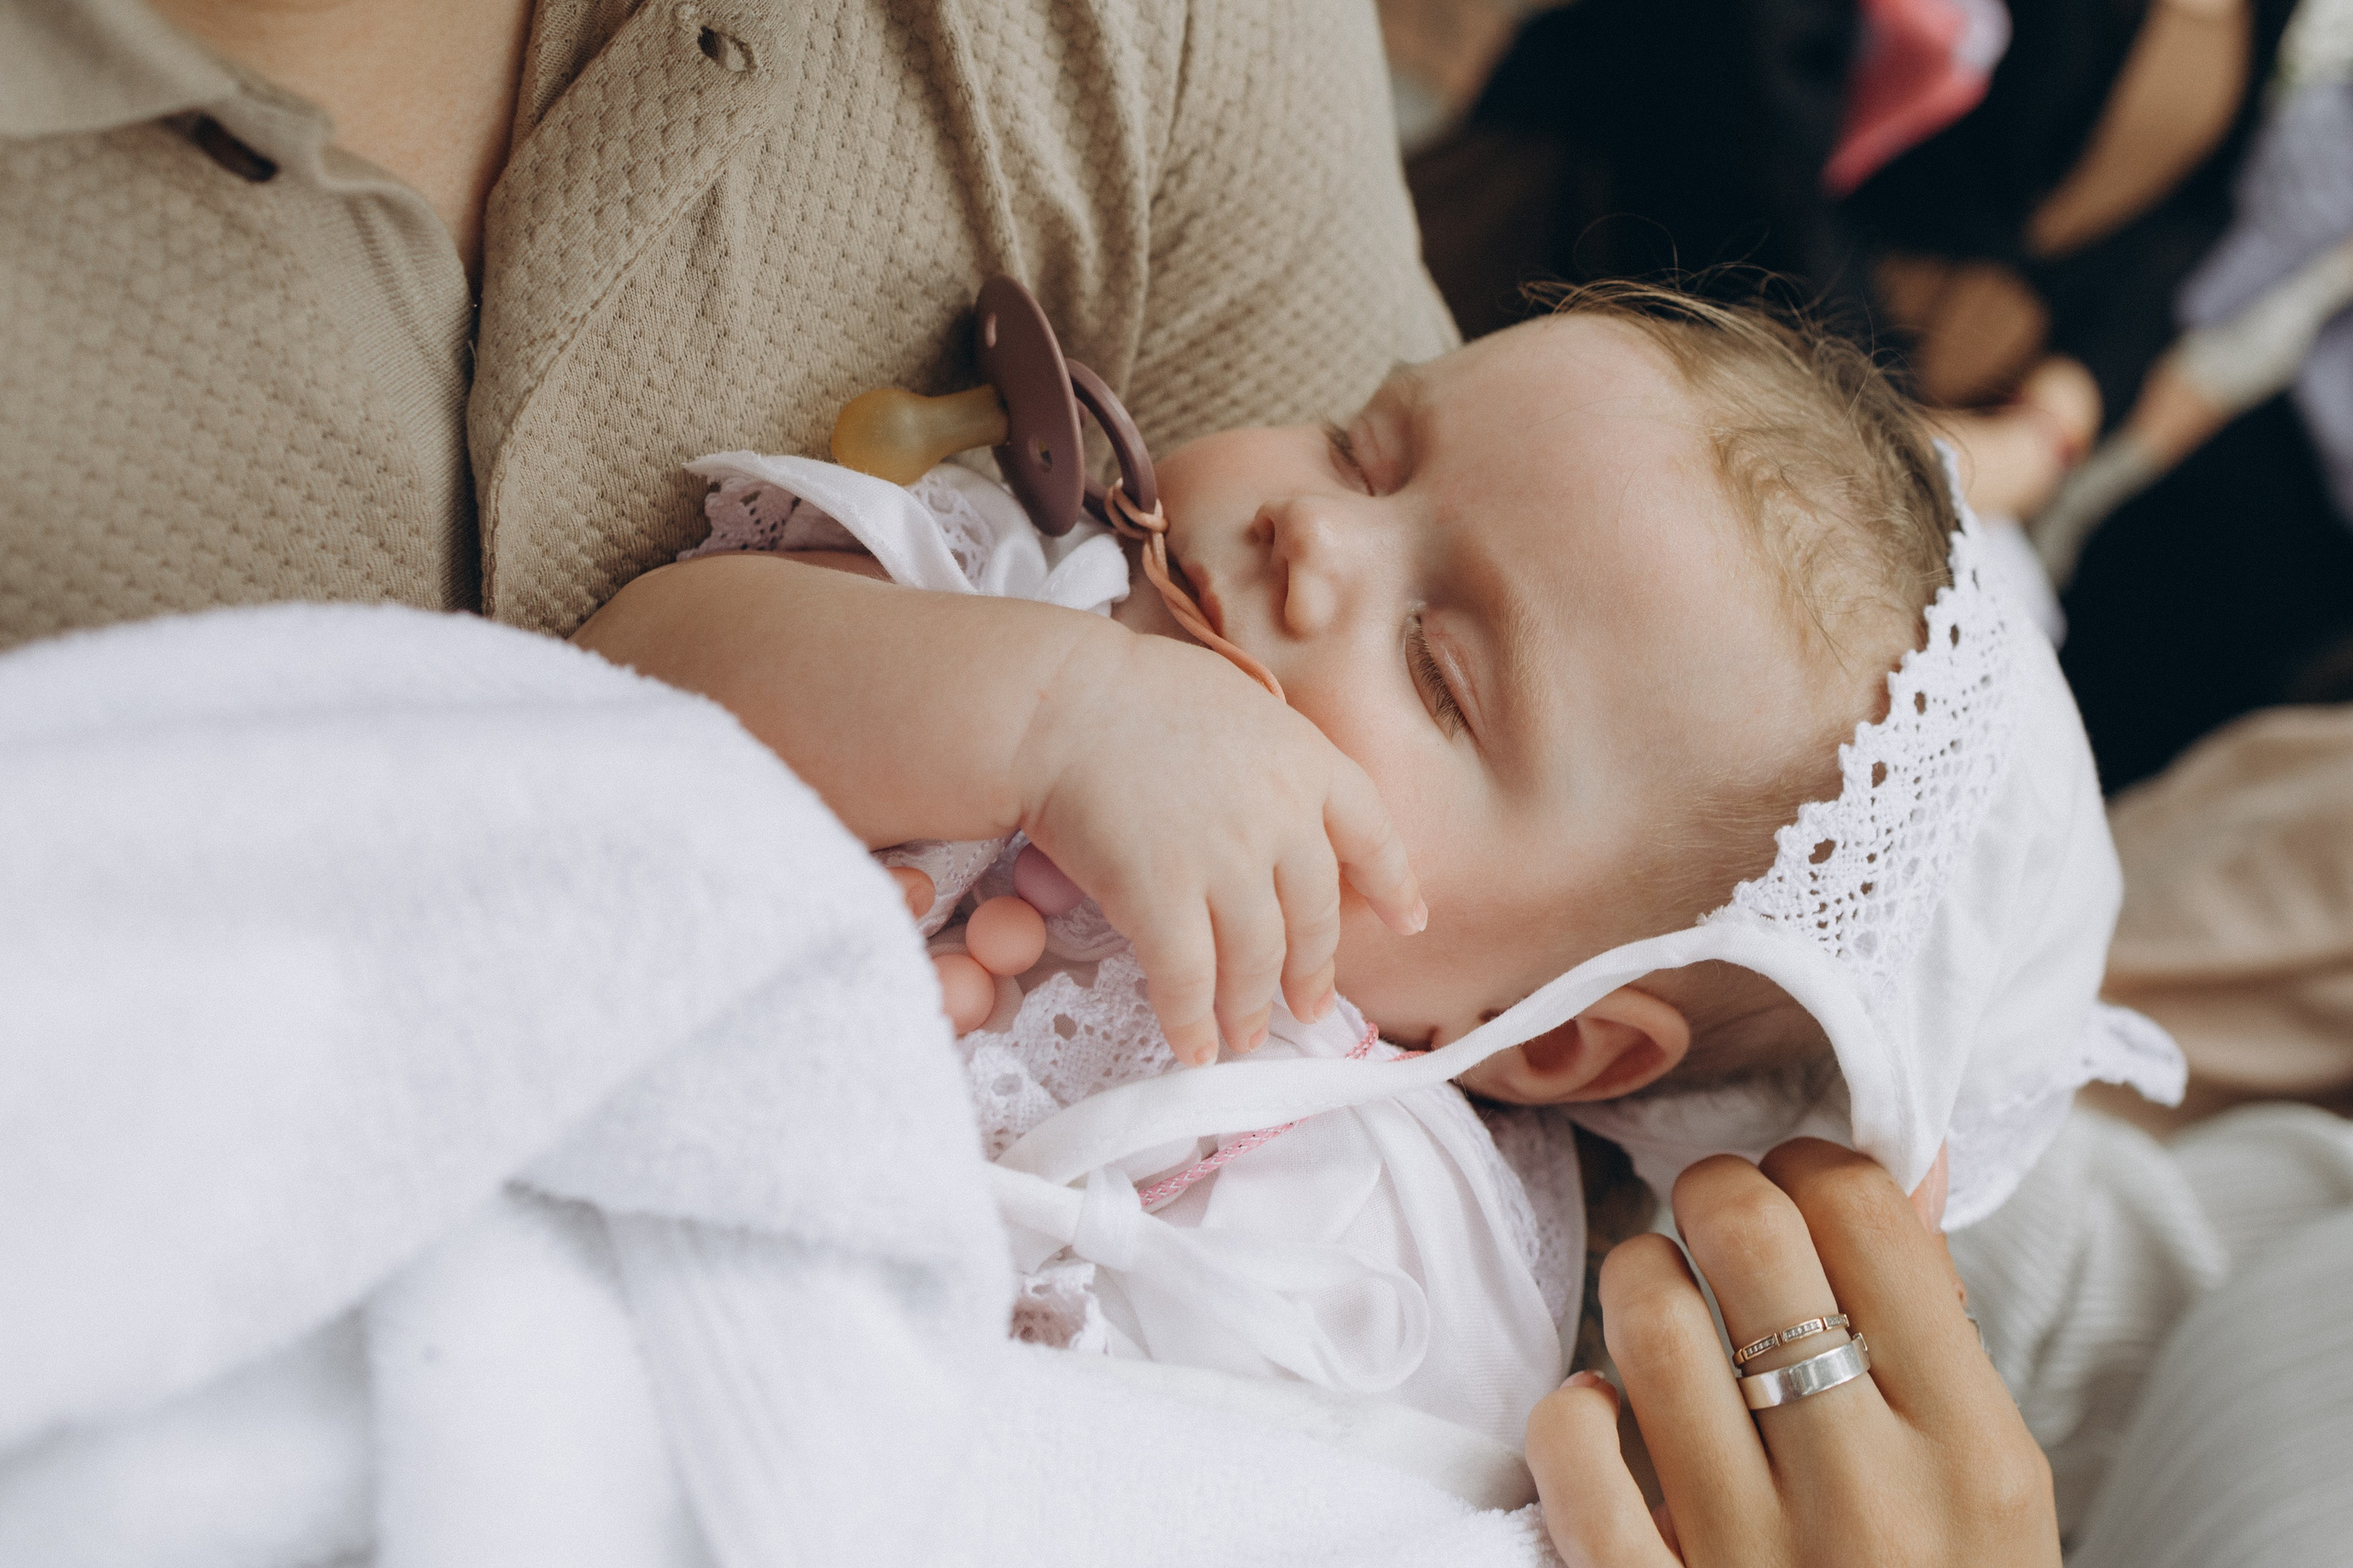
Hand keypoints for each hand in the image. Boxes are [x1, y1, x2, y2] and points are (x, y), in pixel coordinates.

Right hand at [1016, 627, 1423, 1064]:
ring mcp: (1225, 860)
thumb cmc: (1133, 692)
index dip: (1393, 885)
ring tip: (1244, 1036)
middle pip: (1314, 916)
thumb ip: (1274, 761)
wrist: (1059, 700)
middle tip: (1309, 1006)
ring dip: (1251, 1008)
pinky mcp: (1162, 896)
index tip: (1408, 921)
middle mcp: (1281, 817)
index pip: (1371, 834)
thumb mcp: (1239, 704)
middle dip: (1312, 972)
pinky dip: (1192, 1020)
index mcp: (1307, 761)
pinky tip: (1194, 1046)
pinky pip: (1188, 977)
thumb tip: (1278, 812)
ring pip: (1256, 958)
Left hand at [1527, 1139, 2056, 1567]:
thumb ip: (1933, 1334)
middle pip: (1746, 1230)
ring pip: (1647, 1313)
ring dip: (1640, 1282)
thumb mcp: (1985, 1493)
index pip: (1866, 1212)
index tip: (1800, 1199)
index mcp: (1973, 1456)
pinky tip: (1610, 1420)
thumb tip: (1890, 1163)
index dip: (1813, 1170)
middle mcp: (1866, 1500)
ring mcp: (1746, 1558)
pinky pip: (1569, 1444)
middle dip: (1717, 1200)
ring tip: (1666, 1313)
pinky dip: (1574, 1409)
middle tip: (1719, 1230)